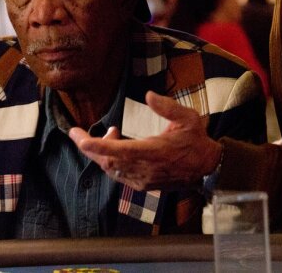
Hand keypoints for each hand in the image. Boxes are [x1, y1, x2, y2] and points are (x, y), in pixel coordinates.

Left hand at [69, 91, 222, 190]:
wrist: (206, 169)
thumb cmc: (195, 140)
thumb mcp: (187, 118)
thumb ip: (167, 107)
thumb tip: (149, 95)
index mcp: (153, 152)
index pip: (120, 150)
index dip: (99, 145)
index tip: (81, 140)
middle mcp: (145, 169)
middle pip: (107, 162)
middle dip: (89, 148)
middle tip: (75, 133)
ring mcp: (143, 180)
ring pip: (111, 170)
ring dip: (102, 152)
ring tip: (110, 132)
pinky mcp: (143, 185)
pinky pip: (119, 175)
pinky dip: (111, 161)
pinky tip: (118, 146)